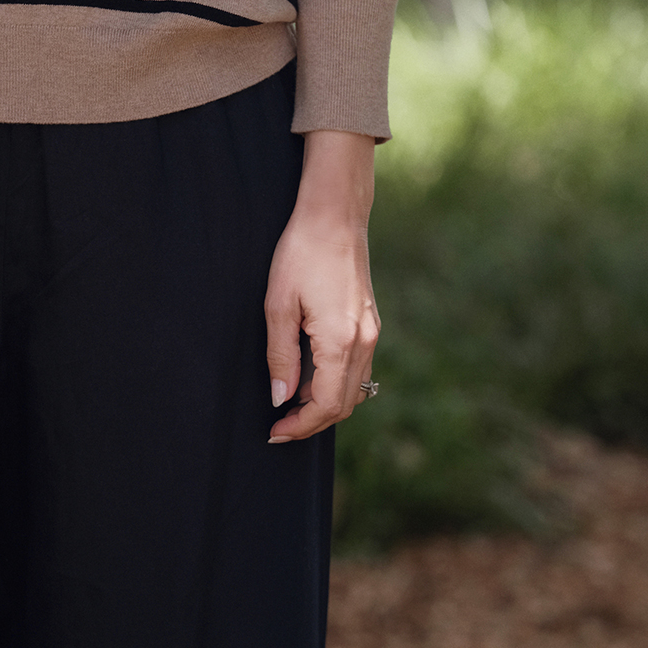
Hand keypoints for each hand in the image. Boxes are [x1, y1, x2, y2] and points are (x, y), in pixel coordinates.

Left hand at [264, 129, 379, 444]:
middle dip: (312, 420)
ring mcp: (372, 332)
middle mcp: (365, 341)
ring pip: (354, 387)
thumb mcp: (278, 305)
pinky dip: (335, 381)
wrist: (335, 215)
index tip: (275, 432)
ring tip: (289, 403)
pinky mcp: (371, 321)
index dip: (301, 425)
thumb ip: (280, 356)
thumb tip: (281, 399)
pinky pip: (357, 367)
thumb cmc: (300, 253)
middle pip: (344, 403)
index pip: (327, 404)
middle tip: (279, 425)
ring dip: (324, 402)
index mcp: (341, 340)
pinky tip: (308, 375)